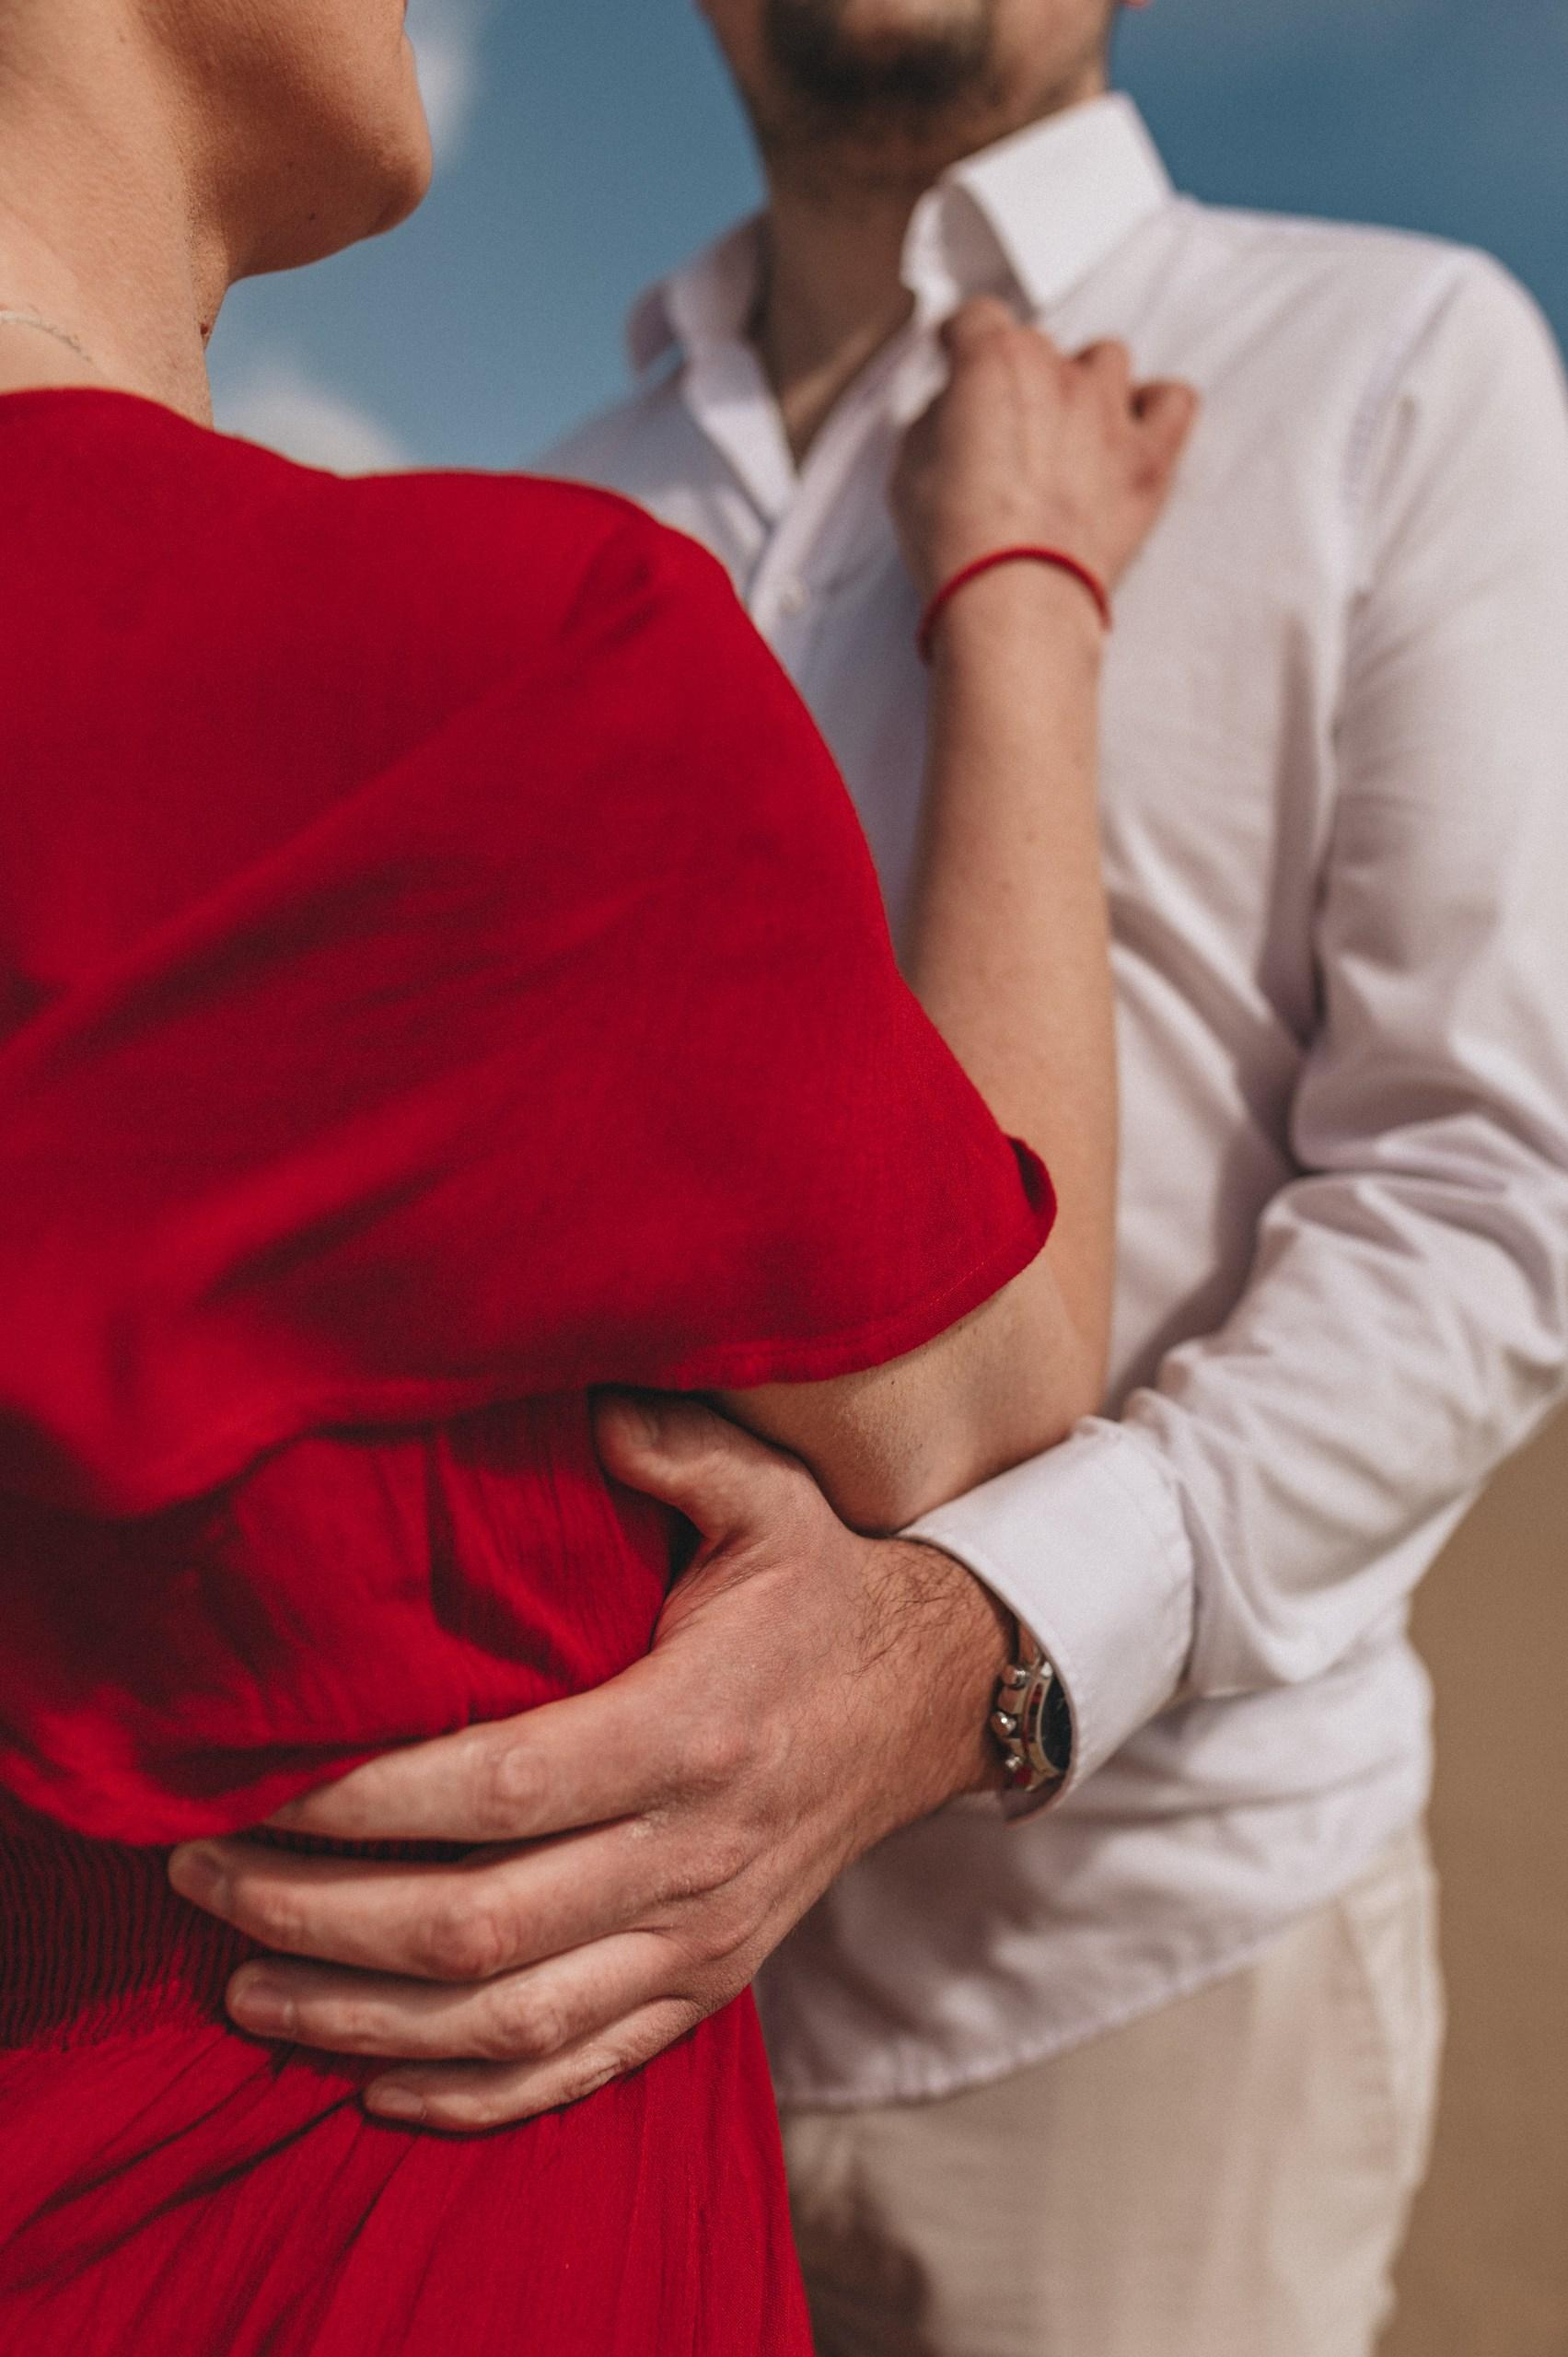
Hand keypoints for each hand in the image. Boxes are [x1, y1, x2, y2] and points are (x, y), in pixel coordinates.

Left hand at [166, 1393, 1010, 2131]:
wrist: (937, 1704)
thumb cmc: (825, 1591)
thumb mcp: (768, 1497)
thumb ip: (668, 1446)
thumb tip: (569, 1400)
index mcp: (696, 1729)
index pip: (501, 1789)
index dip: (365, 1802)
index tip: (254, 1786)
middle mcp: (697, 1855)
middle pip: (477, 1927)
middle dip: (320, 1919)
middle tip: (205, 1881)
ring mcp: (705, 1938)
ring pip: (509, 2024)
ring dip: (362, 2021)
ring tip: (245, 1991)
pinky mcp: (710, 1986)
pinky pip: (577, 2074)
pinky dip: (468, 2099)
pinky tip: (372, 2085)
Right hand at [891, 295, 1197, 599]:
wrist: (1014, 604)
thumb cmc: (955, 543)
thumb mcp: (906, 470)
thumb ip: (935, 420)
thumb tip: (954, 409)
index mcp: (992, 363)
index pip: (976, 319)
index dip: (961, 342)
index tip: (956, 362)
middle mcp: (1057, 372)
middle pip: (1039, 347)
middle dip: (1019, 380)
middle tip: (1006, 434)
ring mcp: (1111, 410)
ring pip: (1108, 359)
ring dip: (1087, 384)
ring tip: (1070, 433)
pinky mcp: (1149, 457)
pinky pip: (1174, 400)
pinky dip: (1155, 409)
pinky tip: (1131, 436)